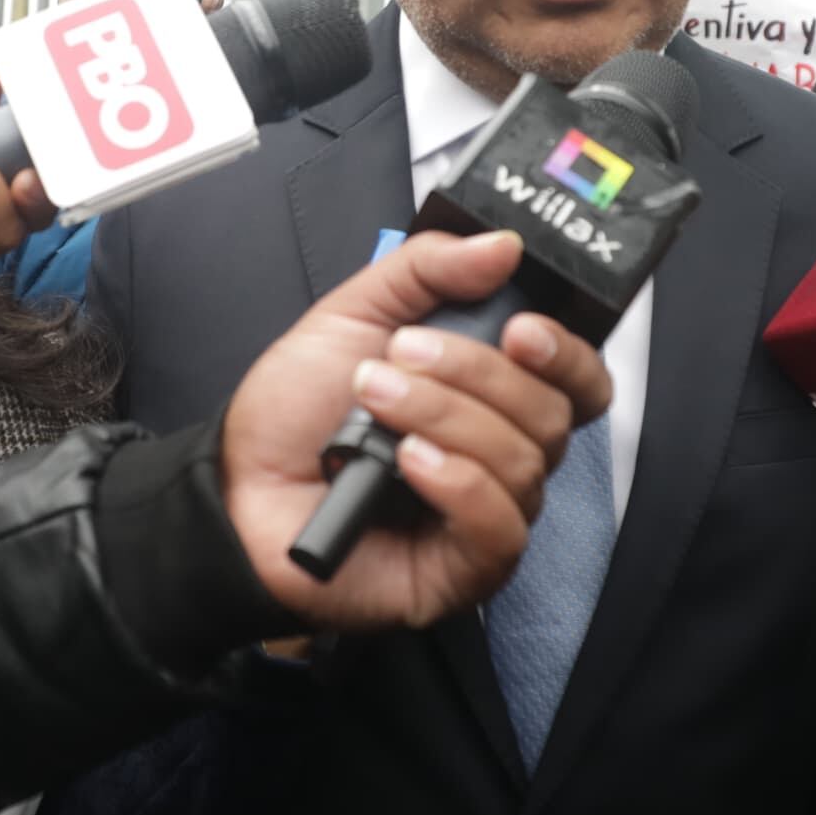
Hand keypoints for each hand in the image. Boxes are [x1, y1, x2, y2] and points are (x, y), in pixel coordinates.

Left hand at [220, 230, 611, 631]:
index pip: (577, 381)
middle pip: (550, 414)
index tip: (520, 329)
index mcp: (492, 395)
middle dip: (475, 374)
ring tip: (375, 400)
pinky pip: (500, 526)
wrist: (237, 486)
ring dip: (445, 417)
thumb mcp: (353, 313)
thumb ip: (427, 269)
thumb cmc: (295, 414)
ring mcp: (489, 513)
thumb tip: (503, 246)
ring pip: (523, 461)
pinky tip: (408, 462)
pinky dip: (458, 483)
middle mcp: (502, 453)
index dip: (565, 354)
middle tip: (400, 355)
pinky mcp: (468, 568)